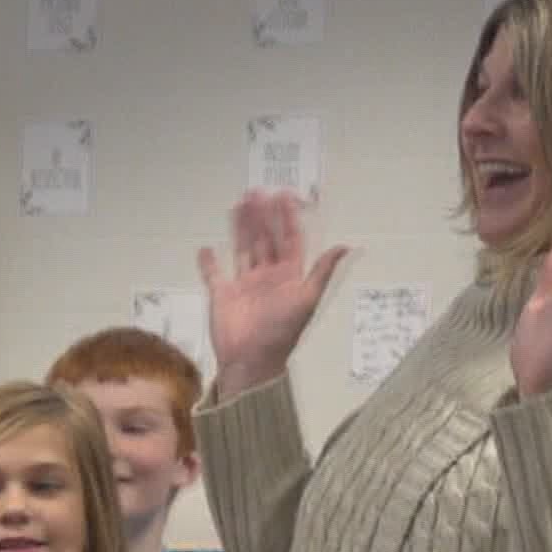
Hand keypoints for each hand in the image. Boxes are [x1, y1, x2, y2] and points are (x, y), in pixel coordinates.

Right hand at [197, 190, 349, 398]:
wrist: (252, 359)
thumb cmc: (281, 330)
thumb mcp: (307, 298)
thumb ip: (322, 271)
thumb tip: (345, 246)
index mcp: (288, 276)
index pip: (289, 240)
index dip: (287, 218)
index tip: (283, 196)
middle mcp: (267, 277)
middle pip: (265, 239)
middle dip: (262, 216)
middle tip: (256, 192)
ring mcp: (244, 285)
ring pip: (243, 249)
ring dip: (240, 228)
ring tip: (238, 204)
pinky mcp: (222, 294)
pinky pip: (214, 275)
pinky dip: (209, 263)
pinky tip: (206, 248)